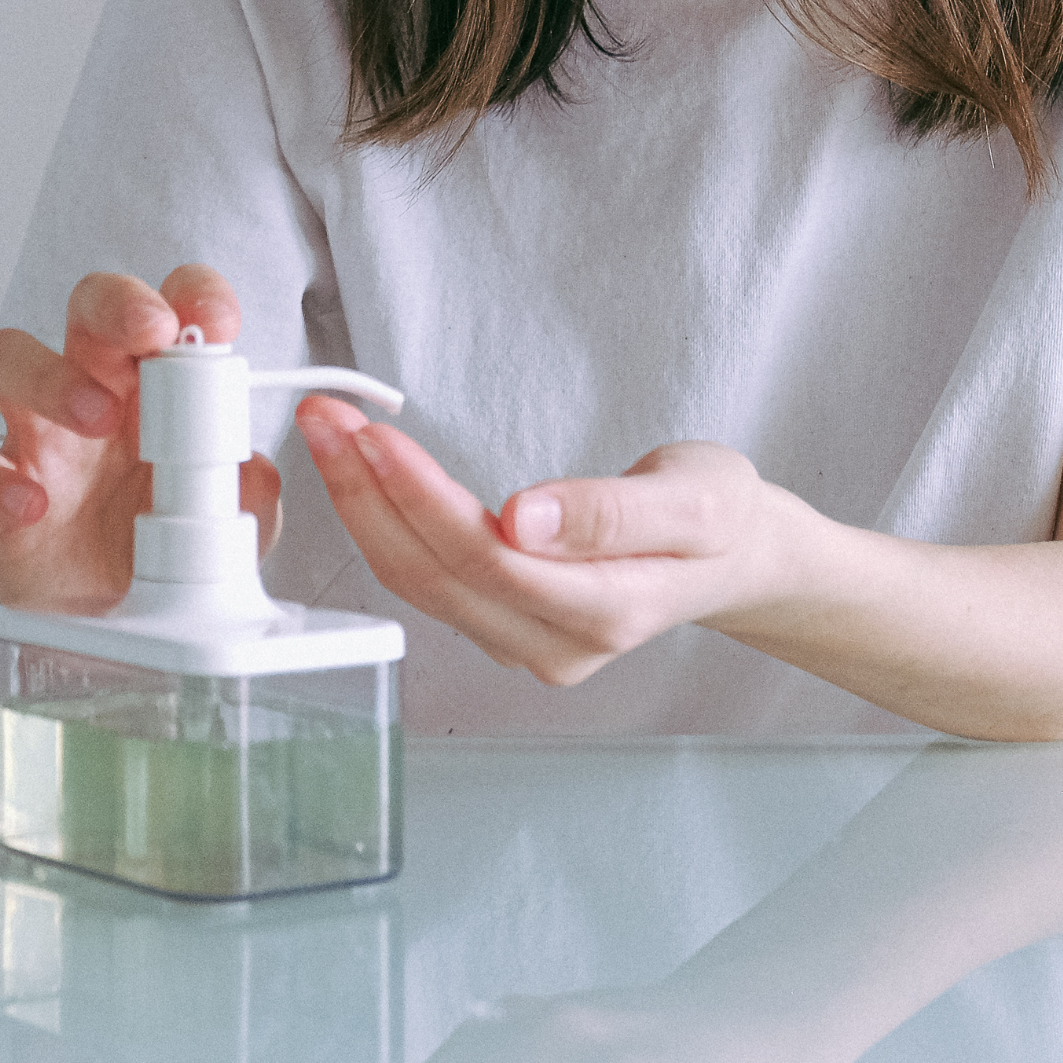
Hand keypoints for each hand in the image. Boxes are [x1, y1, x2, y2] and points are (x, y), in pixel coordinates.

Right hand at [0, 265, 280, 618]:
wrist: (118, 624)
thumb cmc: (169, 548)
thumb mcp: (232, 520)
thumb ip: (248, 490)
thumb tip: (254, 470)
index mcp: (159, 382)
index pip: (172, 303)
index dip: (192, 295)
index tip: (216, 320)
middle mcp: (95, 391)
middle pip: (87, 305)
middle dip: (117, 304)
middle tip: (152, 334)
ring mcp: (40, 438)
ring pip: (8, 357)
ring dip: (51, 376)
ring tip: (97, 419)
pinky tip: (32, 504)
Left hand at [295, 404, 801, 684]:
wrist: (737, 556)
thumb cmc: (721, 517)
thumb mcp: (695, 498)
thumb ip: (610, 512)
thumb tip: (524, 518)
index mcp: (603, 612)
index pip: (486, 558)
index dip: (420, 498)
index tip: (373, 435)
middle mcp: (554, 645)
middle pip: (434, 577)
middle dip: (367, 495)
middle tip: (325, 417)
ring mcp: (525, 645)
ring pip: (421, 584)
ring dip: (366, 508)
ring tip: (332, 434)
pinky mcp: (505, 627)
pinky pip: (429, 582)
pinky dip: (388, 525)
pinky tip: (367, 476)